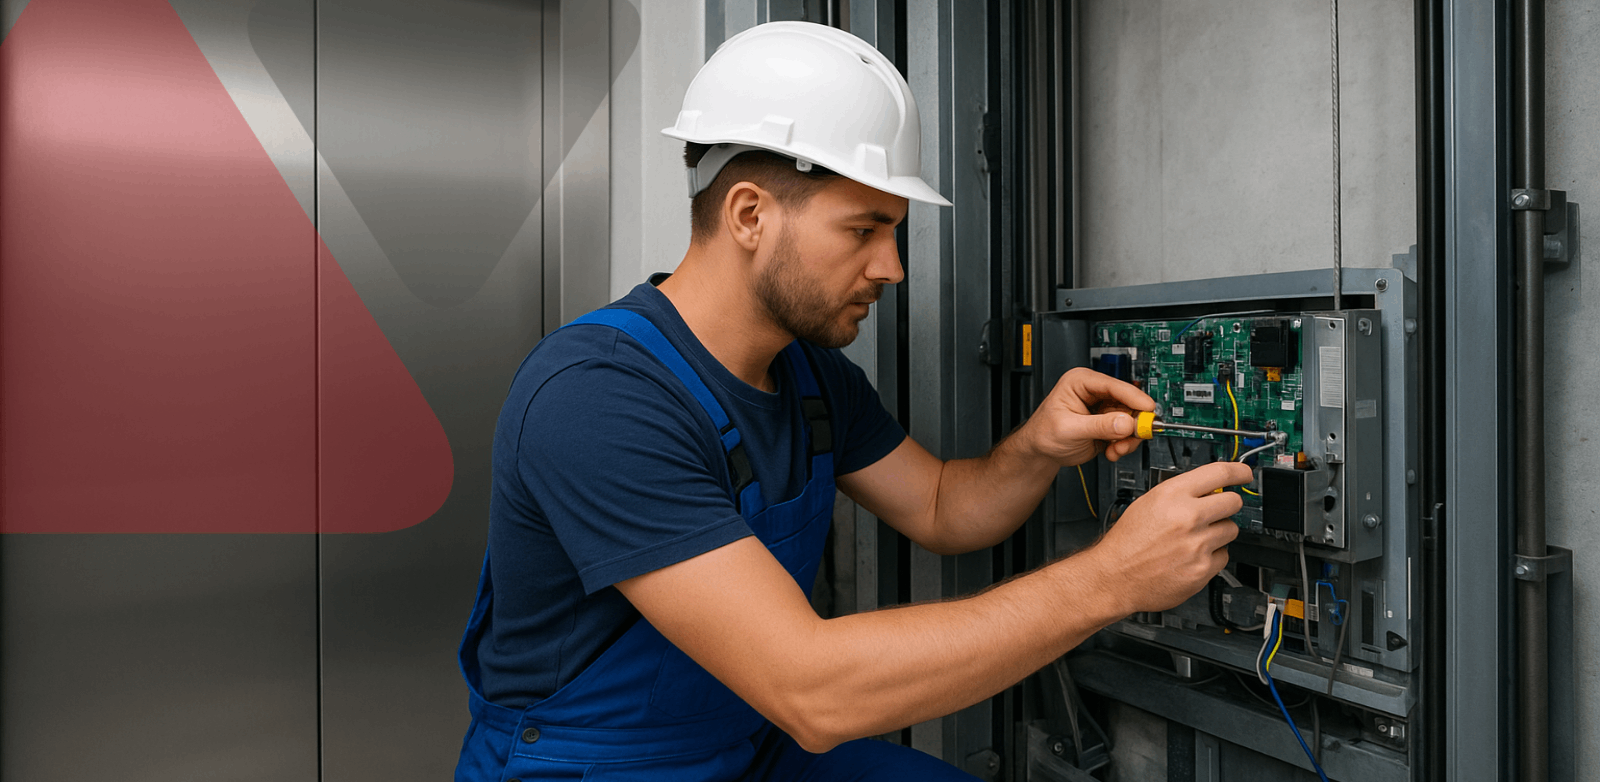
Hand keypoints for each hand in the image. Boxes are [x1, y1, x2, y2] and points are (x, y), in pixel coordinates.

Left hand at [1025, 368, 1155, 466]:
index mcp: (1081, 382)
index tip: (1148, 409)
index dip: (1133, 397)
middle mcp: (1095, 393)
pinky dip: (1123, 445)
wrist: (1041, 451)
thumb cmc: (1044, 433)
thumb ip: (1099, 426)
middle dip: (1131, 424)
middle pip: (1128, 402)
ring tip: (1115, 449)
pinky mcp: (1109, 425)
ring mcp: (1104, 409)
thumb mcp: (1070, 429)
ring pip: (1131, 419)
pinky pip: (1127, 433)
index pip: (1113, 385)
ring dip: (1127, 438)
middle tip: (1131, 438)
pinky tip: (1111, 451)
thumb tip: (1125, 423)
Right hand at [1079, 462, 1251, 613]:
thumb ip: (1180, 494)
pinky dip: (1212, 556)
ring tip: (1195, 538)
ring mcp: (1198, 544)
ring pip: (1231, 530)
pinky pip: (1223, 556)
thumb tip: (1208, 490)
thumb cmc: (1127, 543)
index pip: (1219, 473)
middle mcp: (1188, 517)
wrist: (1115, 577)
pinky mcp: (1203, 569)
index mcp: (1172, 495)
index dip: (1238, 471)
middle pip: (1233, 502)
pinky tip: (1192, 556)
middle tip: (1219, 510)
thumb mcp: (1148, 504)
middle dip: (1228, 504)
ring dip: (1218, 532)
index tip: (1244, 473)